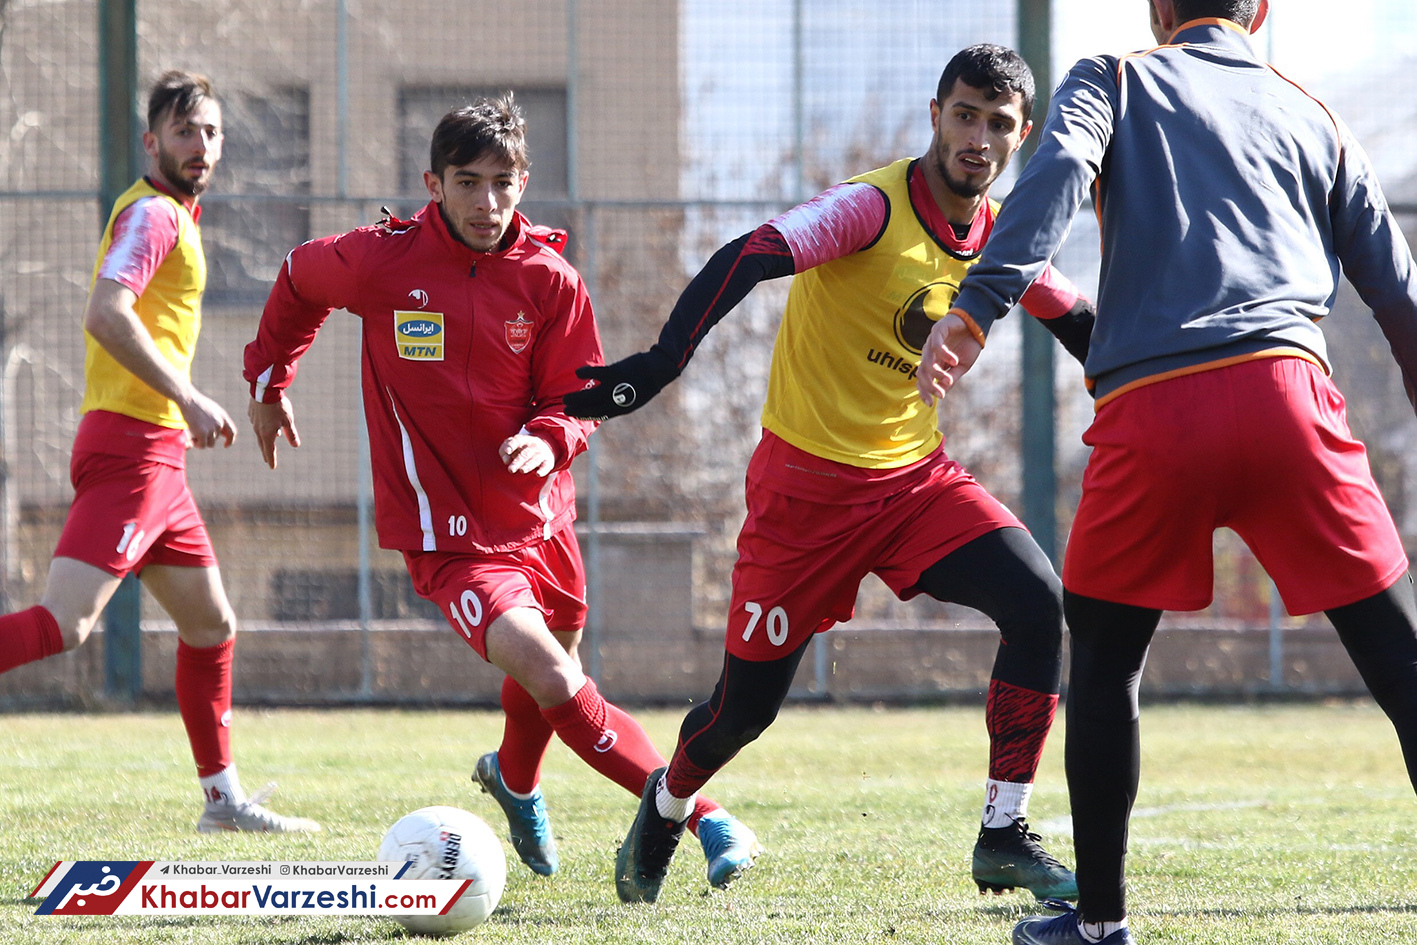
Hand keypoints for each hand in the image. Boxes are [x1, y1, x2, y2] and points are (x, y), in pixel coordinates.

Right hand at [179, 389, 236, 449]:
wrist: (187, 399)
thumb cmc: (196, 403)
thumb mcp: (212, 409)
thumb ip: (218, 419)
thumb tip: (223, 433)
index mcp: (223, 416)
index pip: (232, 432)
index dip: (230, 440)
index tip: (225, 445)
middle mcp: (220, 423)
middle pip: (216, 438)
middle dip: (206, 438)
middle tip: (196, 432)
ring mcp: (212, 428)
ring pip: (210, 443)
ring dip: (202, 442)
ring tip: (193, 435)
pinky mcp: (203, 433)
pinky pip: (202, 445)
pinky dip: (197, 444)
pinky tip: (191, 439)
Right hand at [248, 397, 300, 469]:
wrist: (264, 389)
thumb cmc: (278, 406)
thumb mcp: (288, 421)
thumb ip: (291, 434)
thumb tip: (296, 445)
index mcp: (267, 434)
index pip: (269, 451)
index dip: (271, 460)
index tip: (272, 467)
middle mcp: (258, 430)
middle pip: (262, 444)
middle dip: (266, 453)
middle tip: (267, 460)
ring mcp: (253, 421)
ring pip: (259, 433)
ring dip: (264, 439)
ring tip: (269, 442)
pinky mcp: (252, 413)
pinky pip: (257, 423)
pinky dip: (262, 427)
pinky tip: (265, 424)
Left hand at [499, 433, 554, 475]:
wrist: (546, 447)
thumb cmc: (523, 448)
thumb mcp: (513, 445)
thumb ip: (504, 451)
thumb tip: (506, 461)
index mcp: (524, 440)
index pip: (518, 440)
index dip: (512, 445)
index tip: (507, 451)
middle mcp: (534, 446)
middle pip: (525, 453)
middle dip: (518, 461)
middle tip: (511, 469)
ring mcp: (541, 454)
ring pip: (535, 460)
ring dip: (528, 465)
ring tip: (522, 471)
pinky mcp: (548, 462)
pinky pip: (546, 466)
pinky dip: (543, 470)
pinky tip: (538, 474)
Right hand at [562, 348, 679, 419]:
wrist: (657, 370)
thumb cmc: (646, 383)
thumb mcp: (634, 398)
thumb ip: (620, 401)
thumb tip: (607, 401)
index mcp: (622, 408)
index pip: (599, 415)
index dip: (584, 415)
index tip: (573, 413)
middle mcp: (616, 400)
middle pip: (591, 407)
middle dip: (577, 409)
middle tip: (565, 407)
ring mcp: (614, 387)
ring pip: (590, 395)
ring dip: (576, 397)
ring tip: (566, 397)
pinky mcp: (614, 373)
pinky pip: (595, 374)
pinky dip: (584, 373)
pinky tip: (578, 374)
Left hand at [916, 313, 983, 406]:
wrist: (976, 325)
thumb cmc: (968, 345)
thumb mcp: (962, 367)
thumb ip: (951, 378)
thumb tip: (942, 393)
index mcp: (934, 362)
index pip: (922, 379)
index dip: (924, 392)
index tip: (930, 404)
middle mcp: (929, 353)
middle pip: (922, 373)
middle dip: (929, 386)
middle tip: (941, 394)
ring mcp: (931, 342)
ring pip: (926, 362)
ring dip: (937, 373)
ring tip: (950, 379)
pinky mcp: (937, 331)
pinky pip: (936, 346)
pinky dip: (944, 355)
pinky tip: (954, 361)